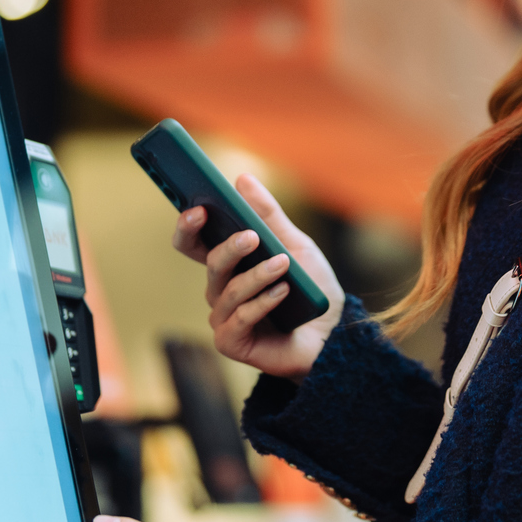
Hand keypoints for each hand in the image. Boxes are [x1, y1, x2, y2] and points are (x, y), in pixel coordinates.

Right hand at [172, 174, 343, 381]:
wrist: (332, 333)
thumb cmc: (310, 289)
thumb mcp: (294, 244)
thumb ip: (268, 215)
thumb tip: (242, 180)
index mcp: (228, 263)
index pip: (193, 242)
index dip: (188, 227)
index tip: (199, 209)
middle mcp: (220, 289)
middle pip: (211, 263)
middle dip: (229, 248)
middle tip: (251, 236)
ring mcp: (223, 317)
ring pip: (229, 290)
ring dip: (258, 276)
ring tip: (284, 264)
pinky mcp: (230, 342)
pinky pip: (240, 318)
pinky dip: (263, 302)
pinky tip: (283, 292)